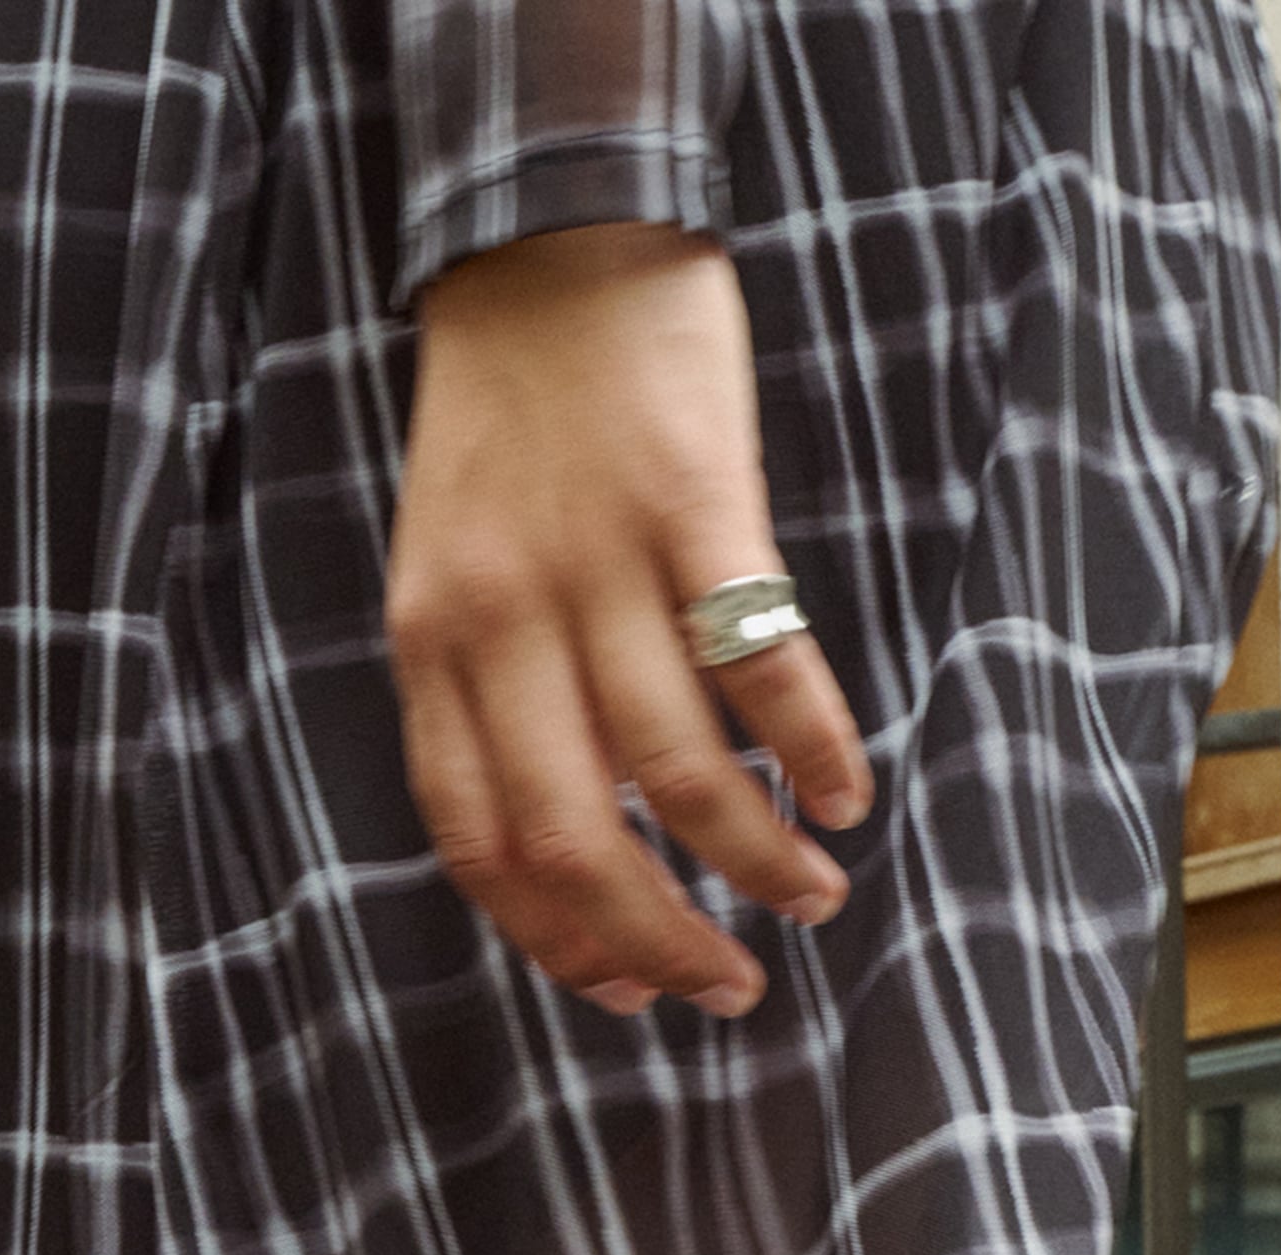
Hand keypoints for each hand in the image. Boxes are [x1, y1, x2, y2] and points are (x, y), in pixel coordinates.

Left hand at [387, 224, 874, 1020]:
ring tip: (812, 901)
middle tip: (732, 992)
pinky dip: (813, 750)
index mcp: (434, 644)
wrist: (549, 233)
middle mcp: (505, 618)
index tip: (627, 995)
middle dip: (662, 944)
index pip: (482, 844)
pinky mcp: (696, 505)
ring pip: (679, 772)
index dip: (556, 943)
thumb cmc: (511, 416)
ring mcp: (600, 562)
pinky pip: (760, 665)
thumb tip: (576, 839)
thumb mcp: (454, 564)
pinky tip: (846, 796)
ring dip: (754, 862)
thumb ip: (492, 690)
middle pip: (580, 839)